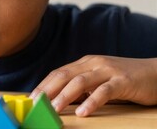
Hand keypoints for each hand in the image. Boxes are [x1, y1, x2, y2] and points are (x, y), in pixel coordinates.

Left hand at [30, 55, 156, 116]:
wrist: (156, 73)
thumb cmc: (125, 79)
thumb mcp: (99, 80)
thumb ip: (82, 87)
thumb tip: (59, 100)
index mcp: (85, 63)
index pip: (58, 72)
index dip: (43, 84)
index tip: (31, 97)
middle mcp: (94, 63)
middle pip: (64, 75)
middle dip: (48, 89)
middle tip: (35, 103)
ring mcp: (108, 70)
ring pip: (80, 82)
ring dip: (64, 96)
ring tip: (54, 109)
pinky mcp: (123, 81)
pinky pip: (104, 91)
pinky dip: (92, 101)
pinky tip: (83, 112)